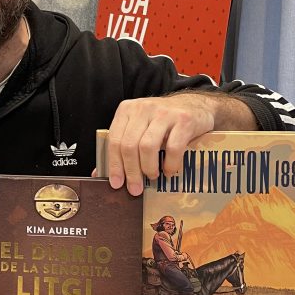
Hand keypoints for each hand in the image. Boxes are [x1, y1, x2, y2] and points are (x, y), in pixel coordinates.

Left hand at [104, 94, 253, 195]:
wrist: (195, 106)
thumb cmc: (163, 122)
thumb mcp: (139, 127)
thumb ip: (122, 146)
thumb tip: (99, 174)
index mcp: (127, 110)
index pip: (114, 140)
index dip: (114, 165)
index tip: (116, 184)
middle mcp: (143, 108)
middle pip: (129, 145)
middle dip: (131, 172)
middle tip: (135, 188)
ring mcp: (164, 113)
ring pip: (147, 146)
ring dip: (148, 168)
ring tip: (152, 177)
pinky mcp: (183, 120)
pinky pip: (173, 147)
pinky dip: (170, 164)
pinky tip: (169, 171)